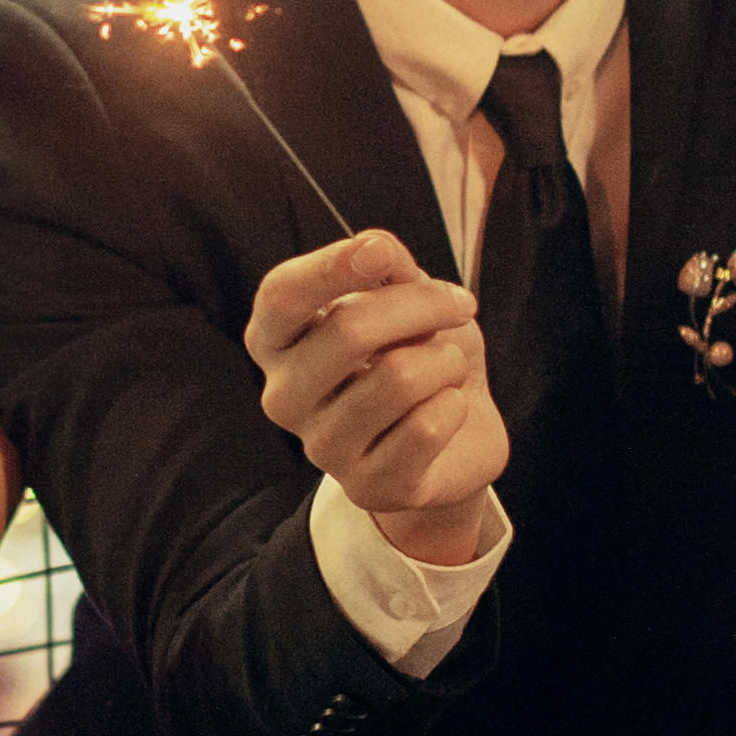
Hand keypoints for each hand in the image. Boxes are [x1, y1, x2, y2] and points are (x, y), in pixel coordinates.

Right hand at [245, 230, 509, 564]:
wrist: (456, 435)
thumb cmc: (417, 353)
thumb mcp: (407, 295)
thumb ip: (389, 270)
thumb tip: (379, 252)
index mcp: (276, 340)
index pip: (282, 296)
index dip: (330, 267)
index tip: (381, 249)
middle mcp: (283, 395)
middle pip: (348, 329)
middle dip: (423, 306)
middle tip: (459, 304)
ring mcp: (321, 447)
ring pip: (398, 378)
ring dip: (444, 361)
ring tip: (446, 367)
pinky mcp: (367, 486)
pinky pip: (426, 427)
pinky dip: (455, 406)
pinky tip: (447, 411)